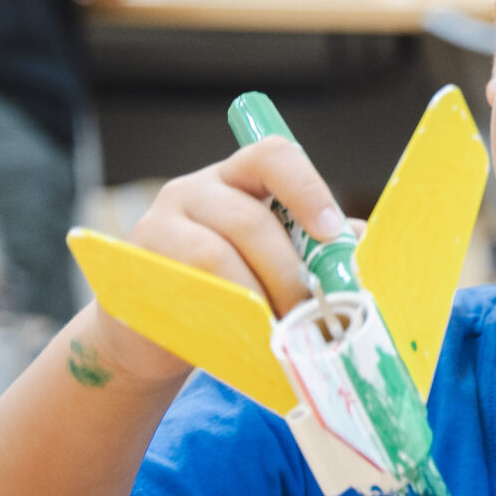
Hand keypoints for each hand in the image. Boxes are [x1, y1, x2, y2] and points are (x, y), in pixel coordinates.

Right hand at [93, 137, 347, 380]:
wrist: (152, 331)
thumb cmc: (229, 287)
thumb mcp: (271, 258)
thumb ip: (312, 248)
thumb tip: (362, 247)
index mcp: (236, 178)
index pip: (272, 157)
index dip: (308, 189)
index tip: (334, 234)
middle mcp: (192, 191)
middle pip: (249, 221)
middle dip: (289, 274)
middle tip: (313, 314)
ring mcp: (156, 227)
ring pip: (213, 258)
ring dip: (256, 299)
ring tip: (281, 331)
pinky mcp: (134, 270)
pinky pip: (181, 292)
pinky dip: (220, 318)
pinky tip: (244, 339)